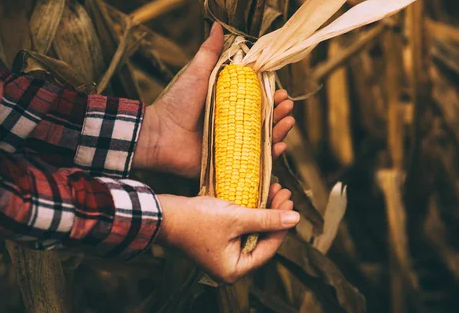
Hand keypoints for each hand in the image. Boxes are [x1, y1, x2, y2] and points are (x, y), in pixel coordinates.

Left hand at [134, 22, 295, 176]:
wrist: (159, 134)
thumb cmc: (177, 103)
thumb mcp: (197, 73)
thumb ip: (210, 52)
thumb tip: (218, 24)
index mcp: (227, 104)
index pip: (257, 100)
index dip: (272, 96)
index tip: (281, 92)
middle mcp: (232, 124)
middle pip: (264, 120)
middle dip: (280, 114)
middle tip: (287, 107)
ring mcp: (231, 144)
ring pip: (263, 139)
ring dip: (280, 132)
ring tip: (287, 123)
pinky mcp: (228, 162)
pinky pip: (253, 161)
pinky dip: (269, 156)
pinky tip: (280, 147)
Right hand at [156, 183, 297, 283]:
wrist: (163, 214)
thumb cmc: (196, 219)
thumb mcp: (236, 217)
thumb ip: (267, 218)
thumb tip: (295, 218)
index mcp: (234, 269)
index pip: (269, 248)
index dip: (282, 225)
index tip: (290, 202)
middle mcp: (230, 265)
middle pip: (262, 239)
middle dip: (274, 214)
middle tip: (284, 192)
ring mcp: (222, 253)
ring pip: (252, 231)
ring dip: (263, 210)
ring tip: (274, 189)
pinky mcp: (217, 240)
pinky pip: (240, 228)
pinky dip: (250, 212)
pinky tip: (258, 196)